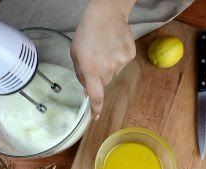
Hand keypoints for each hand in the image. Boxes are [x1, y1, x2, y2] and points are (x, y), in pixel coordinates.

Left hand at [71, 0, 135, 119]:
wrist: (106, 13)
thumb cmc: (86, 33)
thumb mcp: (75, 54)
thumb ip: (81, 75)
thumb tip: (87, 91)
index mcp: (91, 69)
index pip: (96, 95)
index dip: (96, 109)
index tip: (95, 117)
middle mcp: (107, 68)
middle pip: (104, 83)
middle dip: (98, 77)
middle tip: (95, 60)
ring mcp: (121, 62)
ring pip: (113, 74)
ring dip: (108, 67)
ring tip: (104, 50)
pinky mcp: (129, 55)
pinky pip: (121, 64)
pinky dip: (116, 59)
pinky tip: (113, 47)